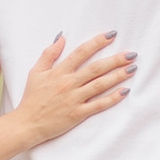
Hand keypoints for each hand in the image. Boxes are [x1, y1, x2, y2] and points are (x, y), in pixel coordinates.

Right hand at [9, 32, 133, 148]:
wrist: (27, 124)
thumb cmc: (31, 98)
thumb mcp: (35, 72)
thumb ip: (49, 54)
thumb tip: (61, 37)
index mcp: (59, 71)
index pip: (81, 52)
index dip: (97, 42)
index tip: (111, 35)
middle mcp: (69, 83)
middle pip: (96, 68)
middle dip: (115, 60)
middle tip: (131, 54)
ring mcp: (74, 99)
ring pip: (100, 85)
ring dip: (118, 76)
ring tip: (132, 68)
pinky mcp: (78, 113)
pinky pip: (98, 104)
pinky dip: (112, 98)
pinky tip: (124, 91)